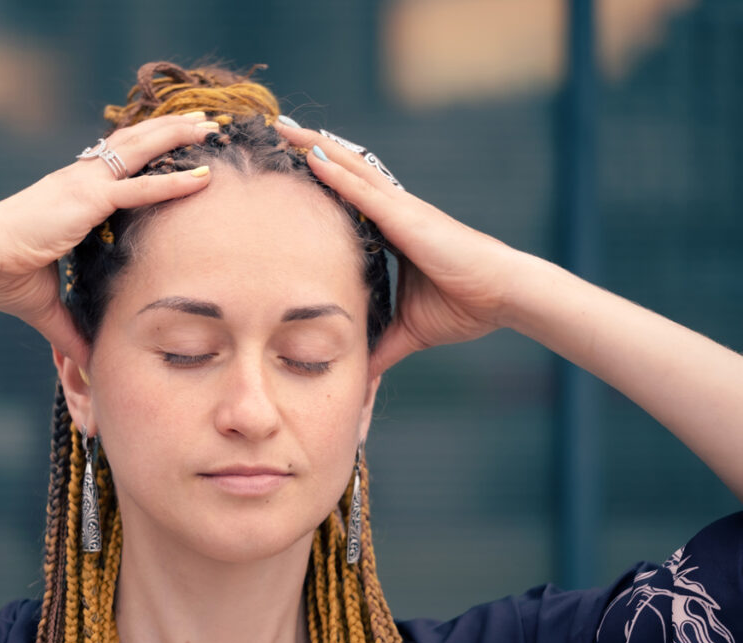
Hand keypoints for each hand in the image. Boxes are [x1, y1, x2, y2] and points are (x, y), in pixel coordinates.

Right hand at [0, 113, 216, 366]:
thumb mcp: (45, 306)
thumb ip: (69, 330)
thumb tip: (86, 362)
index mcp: (69, 194)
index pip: (113, 163)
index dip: (141, 149)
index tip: (167, 141)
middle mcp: (78, 180)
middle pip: (131, 144)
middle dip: (167, 129)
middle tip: (201, 120)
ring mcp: (83, 185)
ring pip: (140, 150)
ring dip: (176, 136)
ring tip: (209, 125)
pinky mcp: (87, 200)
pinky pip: (139, 188)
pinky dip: (173, 182)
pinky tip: (204, 177)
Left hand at [275, 122, 528, 376]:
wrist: (504, 296)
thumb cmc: (467, 306)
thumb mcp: (410, 330)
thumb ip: (382, 347)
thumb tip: (362, 374)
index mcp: (395, 230)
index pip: (350, 197)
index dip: (323, 178)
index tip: (291, 167)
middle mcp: (395, 212)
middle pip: (345, 170)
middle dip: (311, 149)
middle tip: (277, 132)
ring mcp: (400, 210)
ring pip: (350, 167)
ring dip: (315, 146)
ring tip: (283, 129)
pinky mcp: (406, 217)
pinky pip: (362, 190)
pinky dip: (334, 173)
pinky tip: (309, 156)